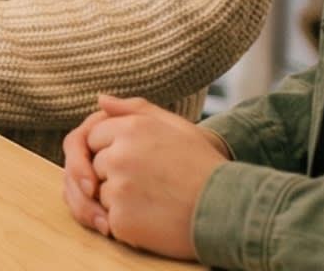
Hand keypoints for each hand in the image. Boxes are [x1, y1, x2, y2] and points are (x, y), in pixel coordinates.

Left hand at [75, 93, 229, 260]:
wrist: (230, 211)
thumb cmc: (204, 166)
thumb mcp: (175, 126)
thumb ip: (134, 109)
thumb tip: (100, 99)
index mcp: (131, 128)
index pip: (93, 137)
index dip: (114, 152)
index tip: (140, 163)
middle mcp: (120, 155)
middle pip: (95, 167)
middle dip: (115, 176)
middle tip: (154, 183)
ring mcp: (119, 188)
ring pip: (101, 195)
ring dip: (121, 201)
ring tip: (157, 200)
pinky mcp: (121, 219)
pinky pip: (109, 220)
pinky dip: (127, 224)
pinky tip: (154, 219)